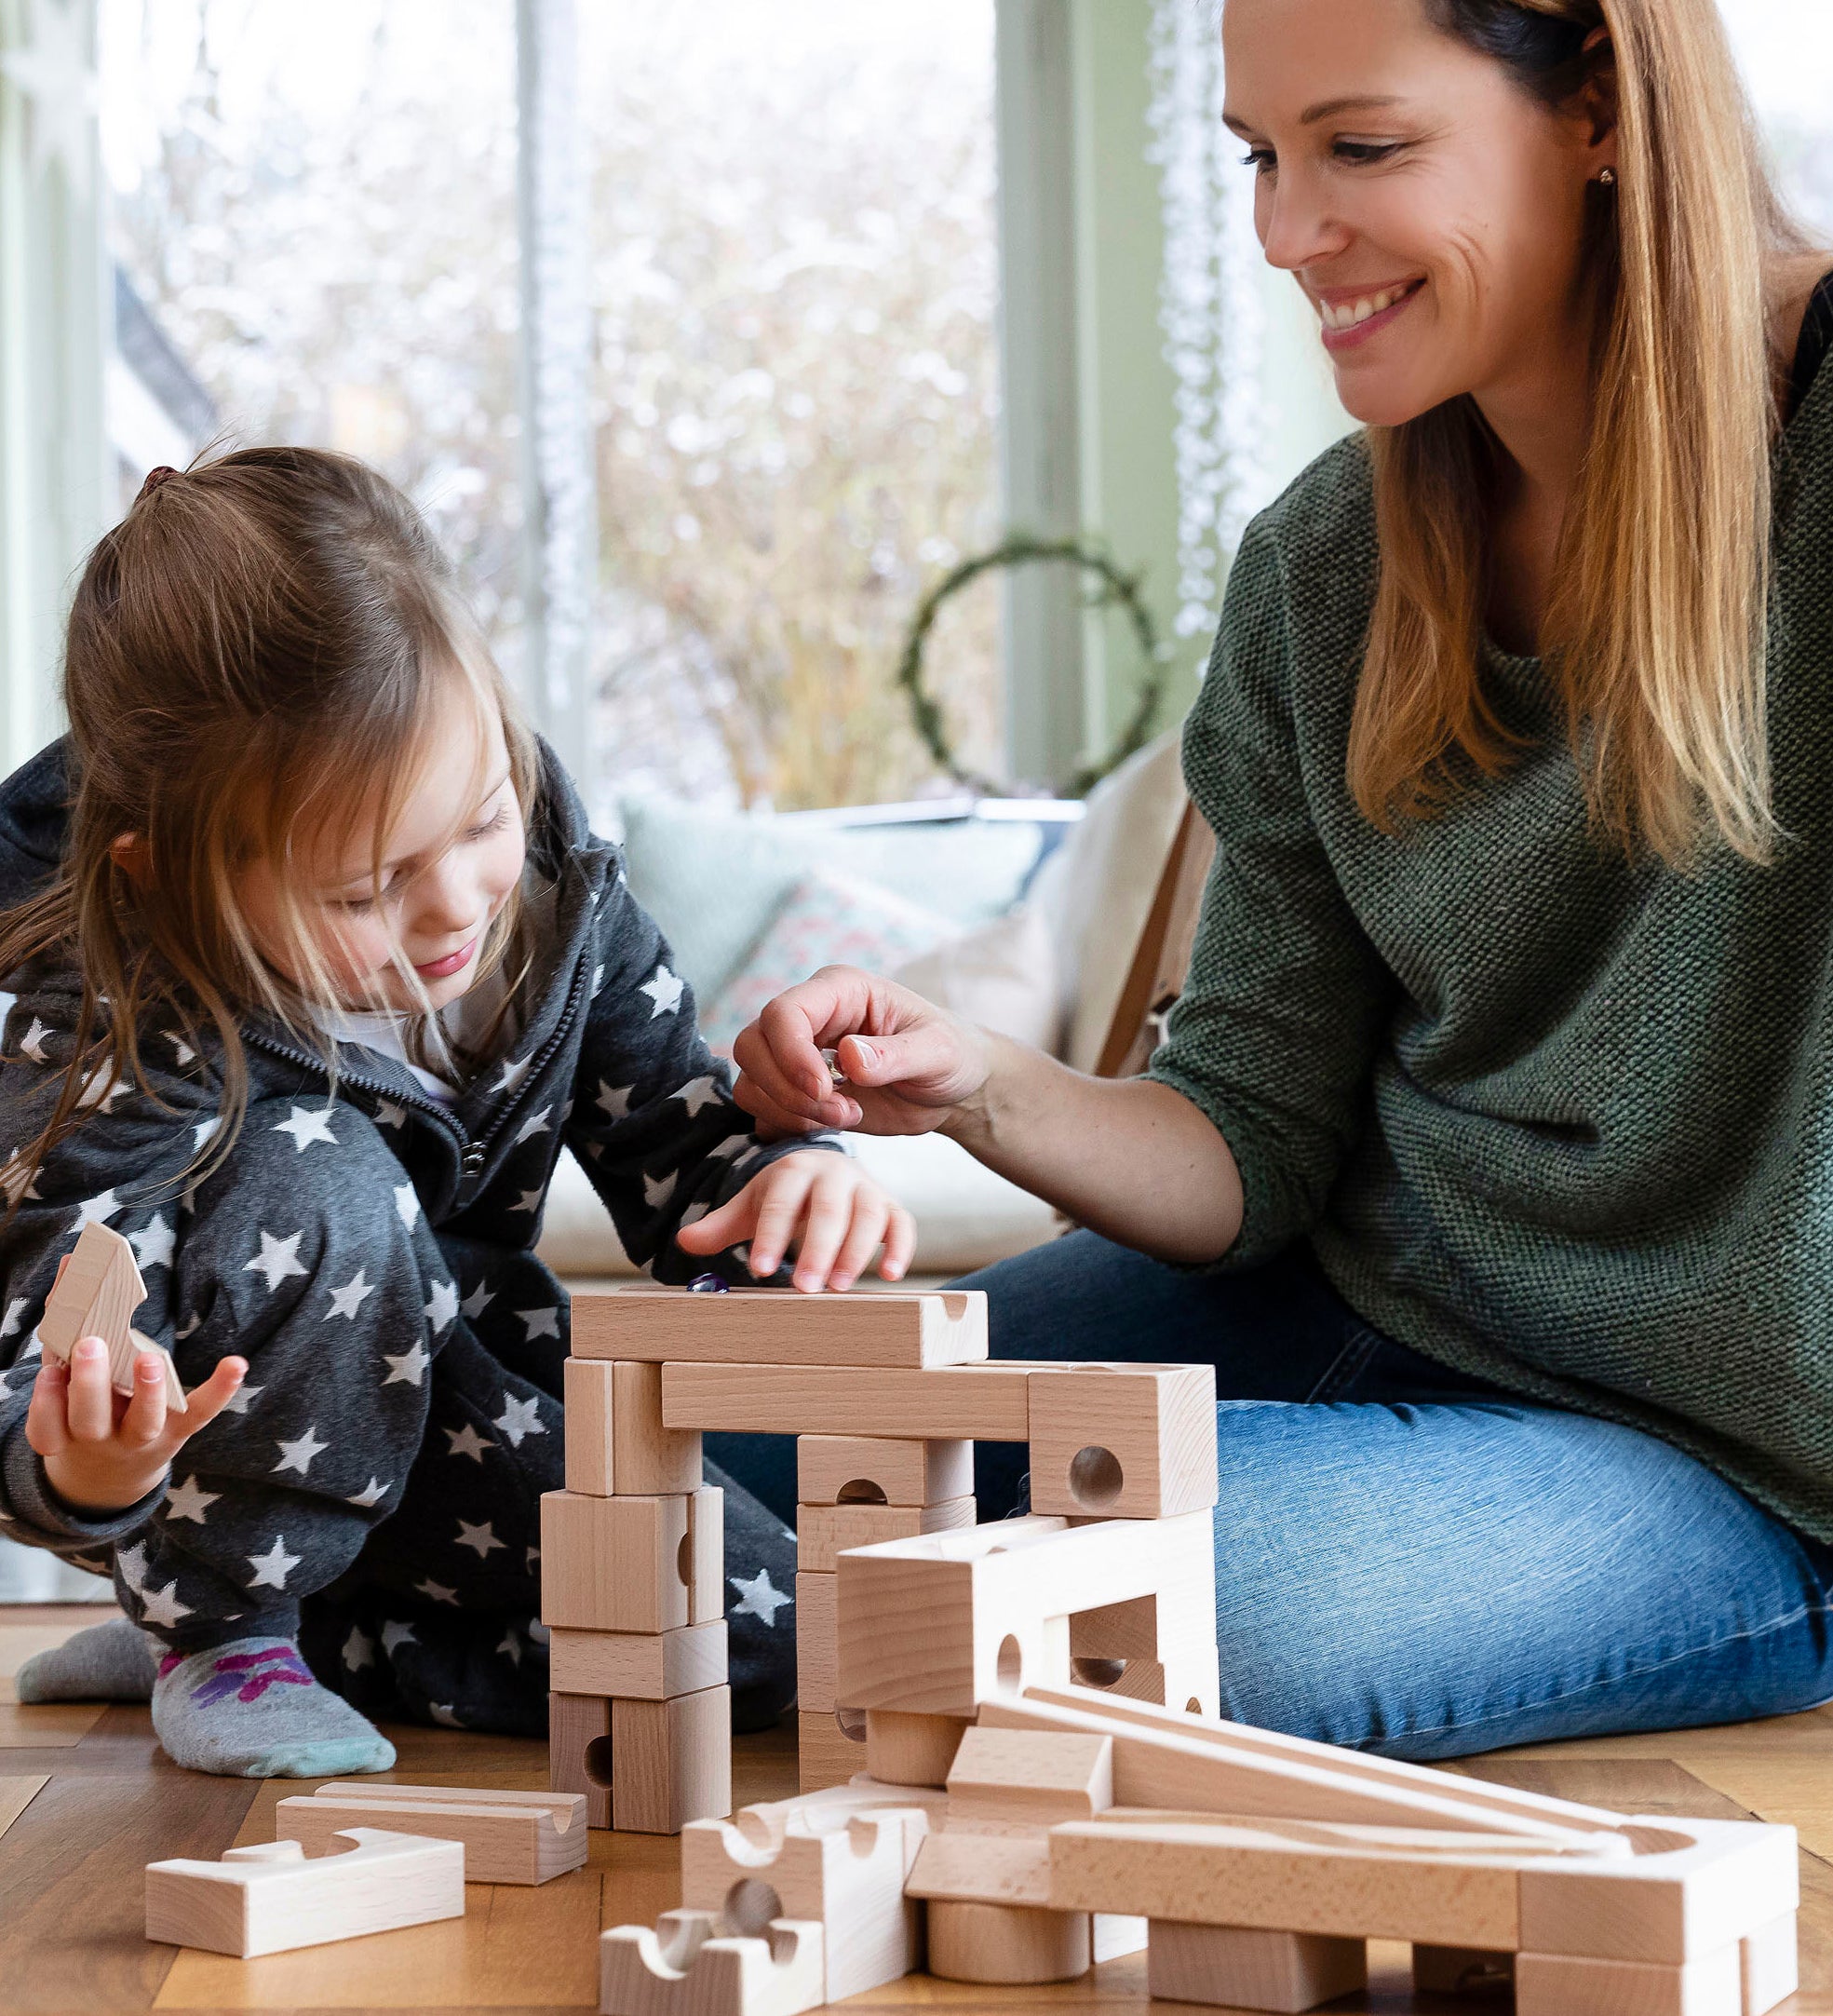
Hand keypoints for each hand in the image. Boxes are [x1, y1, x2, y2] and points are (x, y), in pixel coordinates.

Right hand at [26, 1334, 247, 1516]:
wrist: (111, 1474)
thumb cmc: (85, 1412)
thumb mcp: (63, 1391)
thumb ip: (62, 1341)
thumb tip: (69, 1269)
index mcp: (64, 1432)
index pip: (47, 1427)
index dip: (46, 1403)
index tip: (50, 1372)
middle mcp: (100, 1440)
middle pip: (90, 1422)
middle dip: (89, 1385)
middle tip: (90, 1346)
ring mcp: (142, 1437)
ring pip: (143, 1423)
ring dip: (146, 1391)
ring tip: (148, 1358)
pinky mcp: (179, 1428)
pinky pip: (200, 1412)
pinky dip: (219, 1389)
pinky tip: (235, 1363)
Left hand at [675, 1150, 916, 1291]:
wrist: (827, 1171)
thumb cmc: (786, 1196)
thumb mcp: (752, 1205)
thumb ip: (722, 1224)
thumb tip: (684, 1241)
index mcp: (794, 1169)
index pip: (781, 1202)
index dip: (771, 1235)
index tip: (760, 1270)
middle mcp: (833, 1173)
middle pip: (827, 1208)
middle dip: (816, 1249)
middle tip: (804, 1288)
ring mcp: (866, 1188)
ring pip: (867, 1216)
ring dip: (855, 1252)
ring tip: (838, 1288)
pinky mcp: (892, 1206)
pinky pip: (903, 1224)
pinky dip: (900, 1248)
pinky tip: (889, 1276)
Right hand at [731, 965, 993, 1138]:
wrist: (952, 1089)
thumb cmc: (951, 1057)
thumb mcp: (938, 1053)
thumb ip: (897, 1054)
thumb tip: (849, 1056)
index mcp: (840, 991)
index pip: (783, 1012)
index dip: (792, 1055)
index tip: (825, 1091)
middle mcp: (811, 1016)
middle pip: (753, 1045)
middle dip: (789, 1089)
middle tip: (844, 1112)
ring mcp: (796, 1052)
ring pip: (751, 1079)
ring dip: (790, 1110)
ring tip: (847, 1117)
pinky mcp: (794, 1088)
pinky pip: (760, 1107)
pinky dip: (785, 1124)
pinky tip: (828, 1127)